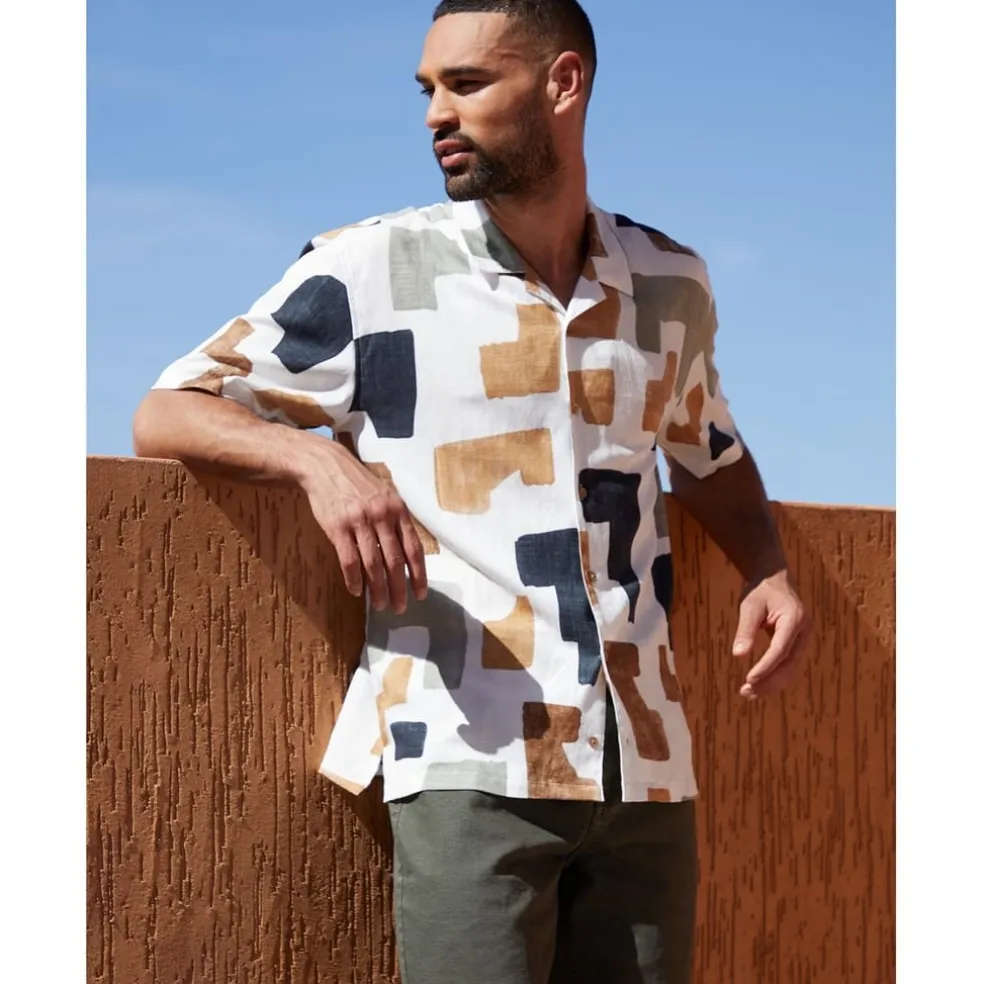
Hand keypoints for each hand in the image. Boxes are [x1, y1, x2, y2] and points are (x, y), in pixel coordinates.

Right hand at [297, 440, 427, 613]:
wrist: (326, 465)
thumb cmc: (358, 483)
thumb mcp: (386, 495)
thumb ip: (397, 520)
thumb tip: (408, 551)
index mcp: (398, 510)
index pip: (413, 548)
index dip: (419, 574)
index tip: (420, 593)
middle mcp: (382, 516)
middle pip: (395, 561)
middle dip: (399, 588)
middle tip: (400, 608)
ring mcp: (359, 522)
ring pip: (373, 564)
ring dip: (377, 589)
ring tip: (379, 605)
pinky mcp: (337, 527)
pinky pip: (349, 560)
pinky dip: (354, 579)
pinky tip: (356, 591)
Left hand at [732, 570, 810, 699]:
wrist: (774, 580)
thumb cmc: (760, 591)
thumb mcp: (749, 606)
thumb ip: (745, 629)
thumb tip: (738, 654)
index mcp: (795, 619)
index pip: (781, 649)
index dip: (766, 666)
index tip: (750, 679)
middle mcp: (804, 632)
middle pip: (789, 664)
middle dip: (768, 681)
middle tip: (746, 692)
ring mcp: (803, 639)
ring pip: (790, 669)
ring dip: (771, 683)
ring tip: (749, 693)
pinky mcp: (798, 644)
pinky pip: (788, 665)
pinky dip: (774, 677)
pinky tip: (759, 686)